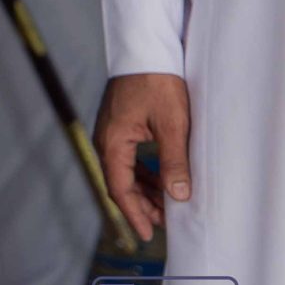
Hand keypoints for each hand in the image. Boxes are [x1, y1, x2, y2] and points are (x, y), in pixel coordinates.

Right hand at [96, 72, 191, 244]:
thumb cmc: (157, 83)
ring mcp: (111, 131)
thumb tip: (178, 196)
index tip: (148, 234)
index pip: (120, 188)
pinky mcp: (119, 124)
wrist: (145, 49)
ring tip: (165, 204)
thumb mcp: (172, 125)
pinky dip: (142, 172)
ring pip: (124, 171)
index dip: (135, 213)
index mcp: (113, 142)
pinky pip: (127, 157)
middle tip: (162, 224)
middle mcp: (106, 139)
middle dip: (140, 205)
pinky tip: (160, 177)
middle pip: (119, 182)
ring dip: (143, 189)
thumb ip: (174, 162)